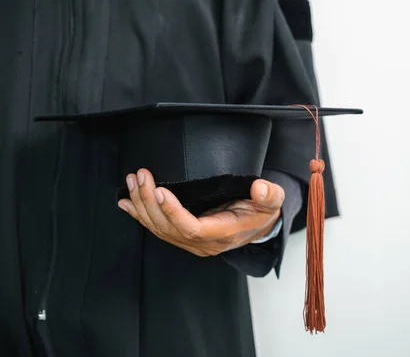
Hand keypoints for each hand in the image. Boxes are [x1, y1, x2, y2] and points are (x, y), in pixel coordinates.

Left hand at [117, 169, 284, 255]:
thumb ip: (269, 195)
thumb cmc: (262, 211)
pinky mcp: (184, 236)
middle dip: (150, 202)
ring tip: (133, 182)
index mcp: (223, 234)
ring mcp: (191, 242)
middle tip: (141, 177)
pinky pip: (158, 229)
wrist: (258, 225)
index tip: (160, 191)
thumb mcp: (272, 201)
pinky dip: (140, 216)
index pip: (193, 229)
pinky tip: (127, 203)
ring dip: (142, 206)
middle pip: (169, 228)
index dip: (173, 212)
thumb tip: (259, 188)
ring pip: (159, 229)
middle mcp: (203, 243)